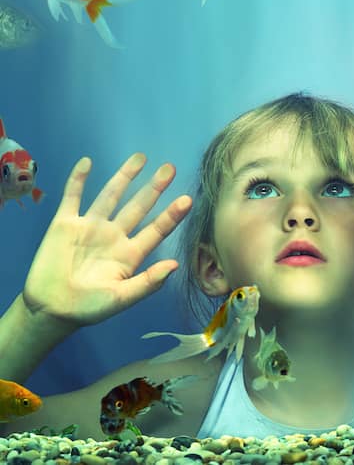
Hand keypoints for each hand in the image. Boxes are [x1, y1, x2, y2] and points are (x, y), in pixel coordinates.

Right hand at [23, 154, 191, 327]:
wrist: (50, 311)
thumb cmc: (88, 308)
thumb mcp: (120, 298)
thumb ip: (147, 283)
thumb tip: (175, 265)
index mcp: (130, 254)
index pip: (156, 230)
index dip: (171, 215)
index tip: (187, 199)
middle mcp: (113, 235)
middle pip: (138, 206)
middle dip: (154, 188)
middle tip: (170, 168)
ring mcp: (90, 226)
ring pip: (110, 195)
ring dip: (124, 176)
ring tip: (140, 157)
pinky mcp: (65, 224)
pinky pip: (73, 197)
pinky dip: (78, 180)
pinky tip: (87, 162)